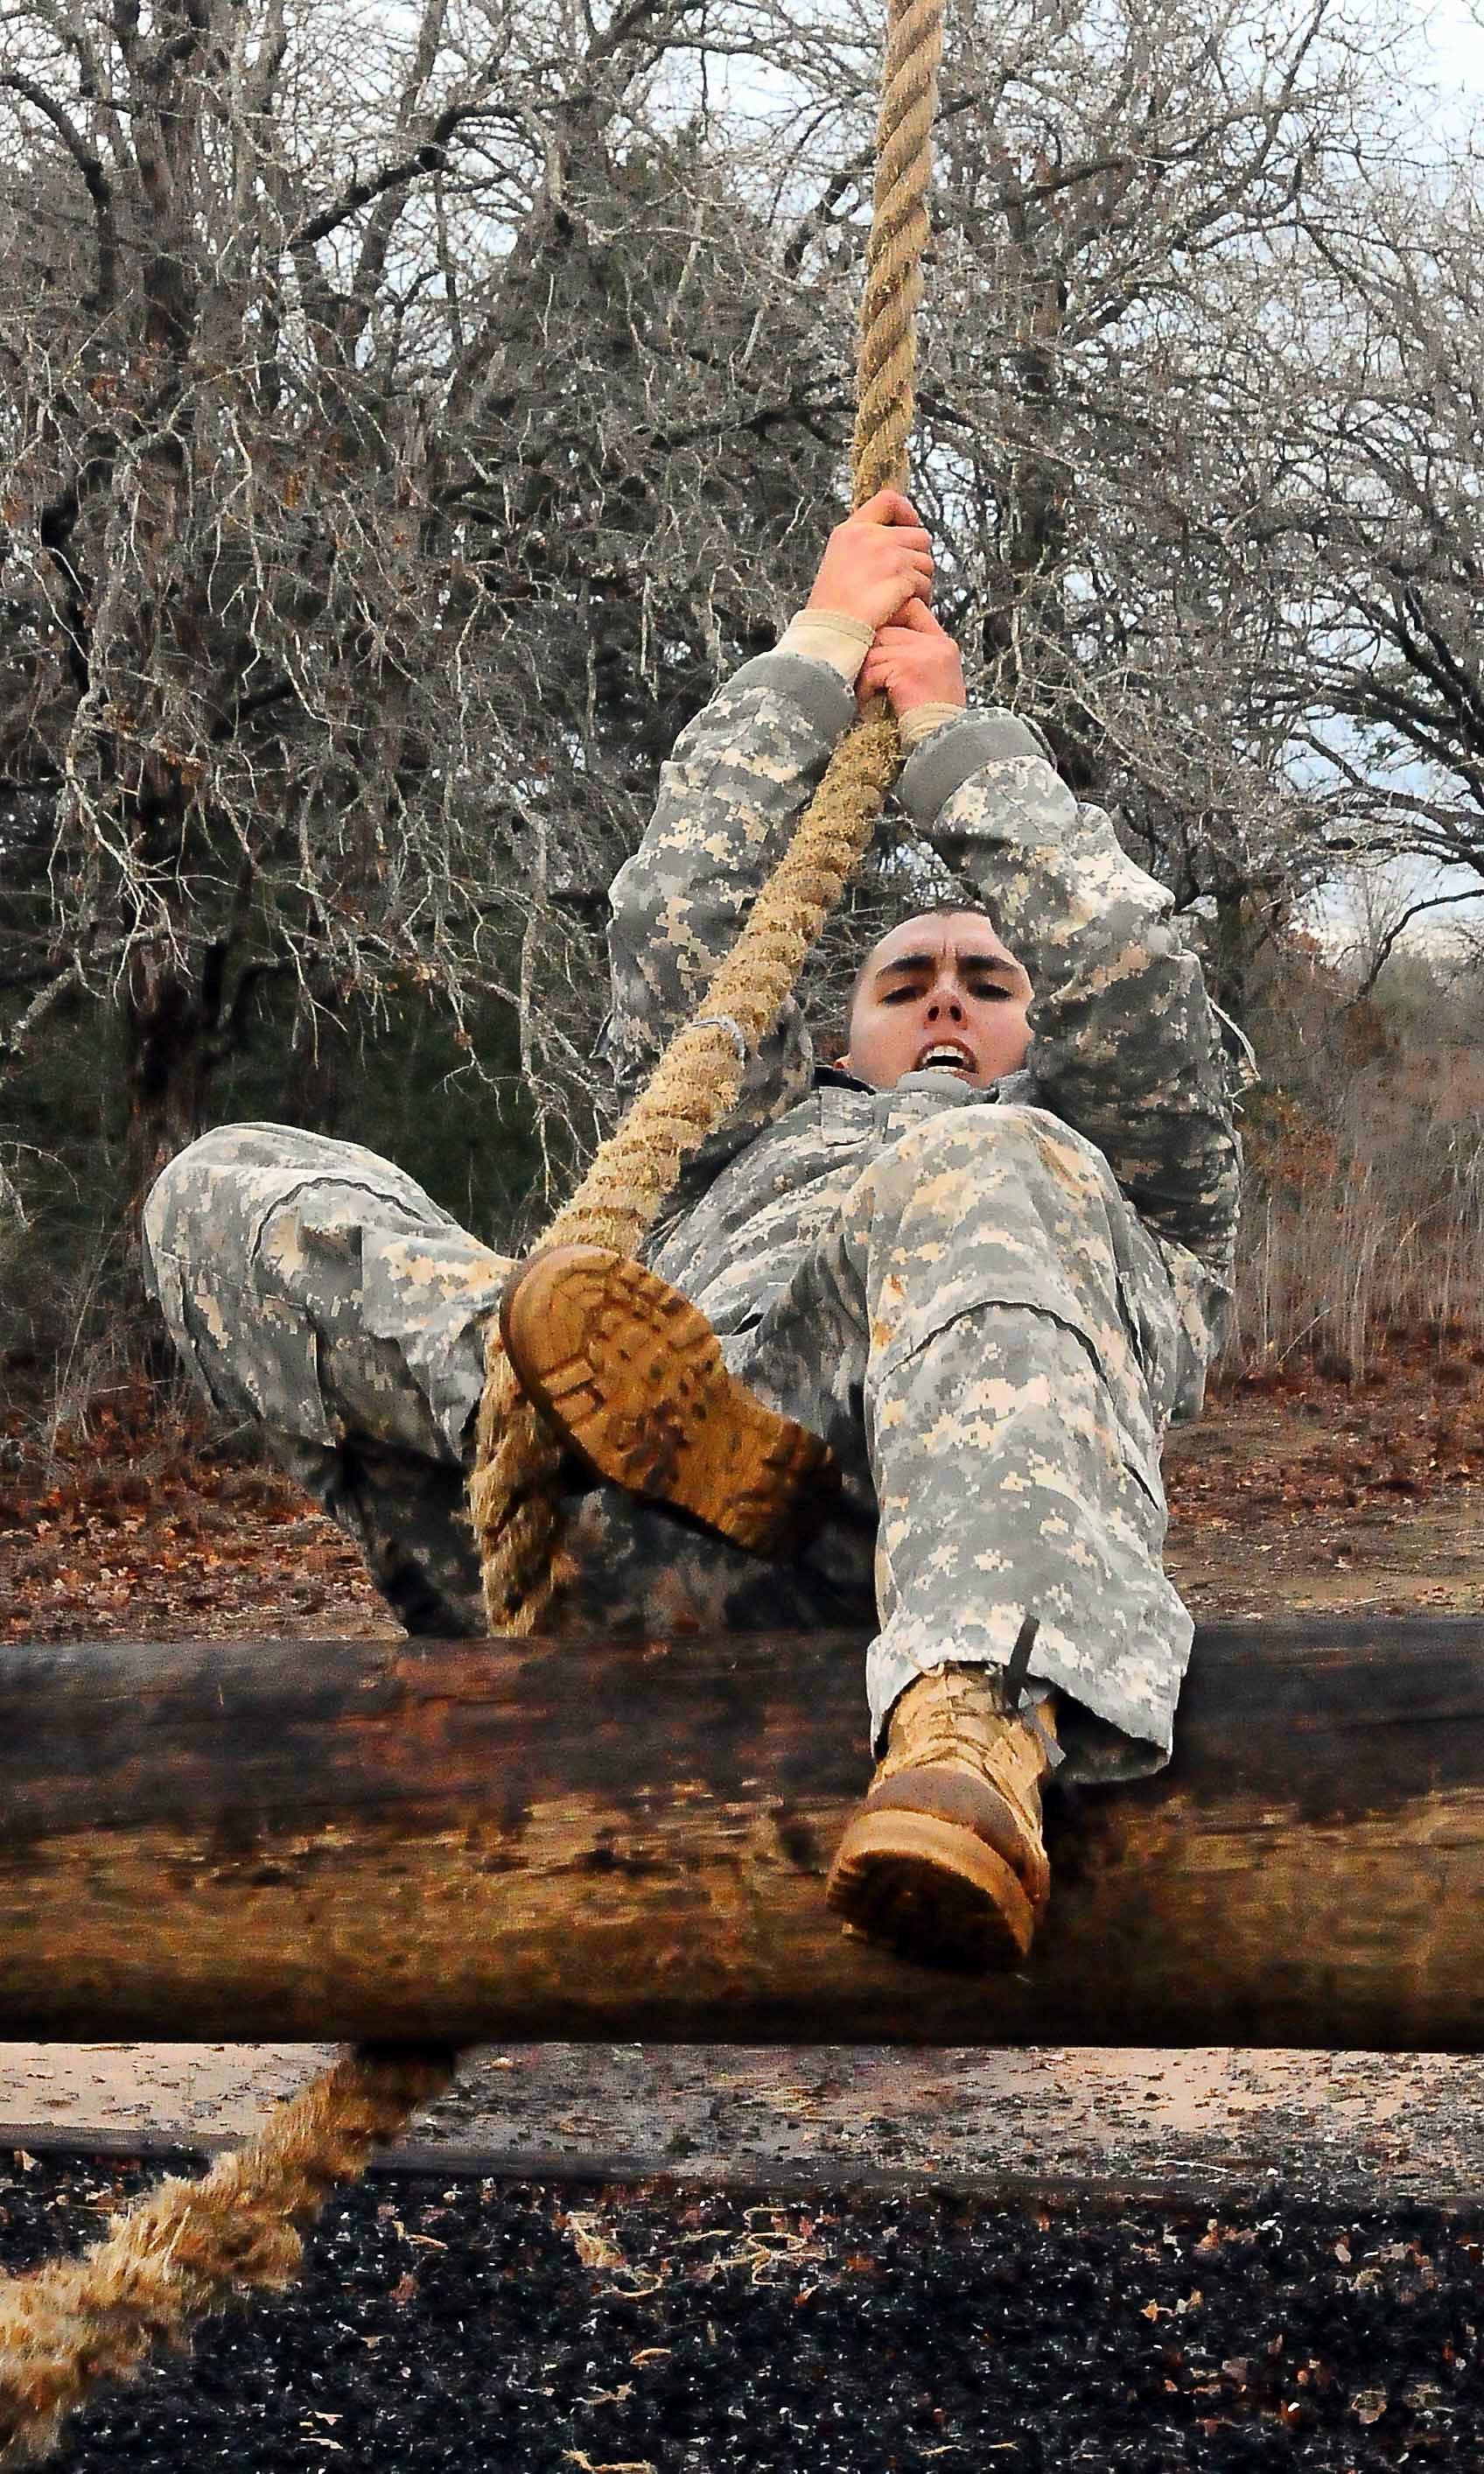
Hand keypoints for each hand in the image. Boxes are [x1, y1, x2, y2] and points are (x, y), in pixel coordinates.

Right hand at [805, 489, 933, 631]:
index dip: (907, 512)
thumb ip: (864, 545)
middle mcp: (871, 537)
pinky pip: (924, 584)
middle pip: (919, 535)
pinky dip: (919, 599)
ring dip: (919, 581)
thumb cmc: (832, 608)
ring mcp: (888, 556)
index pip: (889, 500)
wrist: (831, 632)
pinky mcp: (901, 578)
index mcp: (852, 530)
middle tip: (904, 580)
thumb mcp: (838, 561)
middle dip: (917, 559)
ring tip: (900, 598)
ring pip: (926, 562)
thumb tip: (896, 538)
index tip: (910, 525)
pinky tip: (901, 609)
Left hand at [857, 595, 965, 715]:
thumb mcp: (928, 681)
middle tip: (861, 675)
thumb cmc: (931, 722)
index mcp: (942, 644)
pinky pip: (873, 668)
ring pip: (876, 648)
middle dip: (870, 653)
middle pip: (887, 629)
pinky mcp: (908, 668)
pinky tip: (867, 701)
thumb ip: (910, 656)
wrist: (940, 744)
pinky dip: (865, 687)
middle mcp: (936, 644)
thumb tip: (875, 640)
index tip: (873, 646)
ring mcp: (923, 654)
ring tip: (864, 692)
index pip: (911, 610)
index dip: (888, 624)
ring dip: (865, 672)